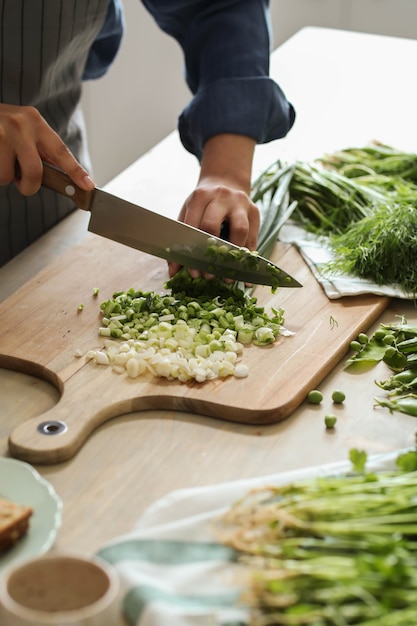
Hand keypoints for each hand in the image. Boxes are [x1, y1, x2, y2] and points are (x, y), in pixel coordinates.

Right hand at [0, 103, 94, 194]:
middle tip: (23, 185)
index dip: (75, 170)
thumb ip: (42, 151)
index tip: (88, 185)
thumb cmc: (2, 126)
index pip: (60, 150)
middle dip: (29, 186)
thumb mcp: (25, 130)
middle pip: (34, 171)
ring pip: (7, 176)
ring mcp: (0, 132)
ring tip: (0, 160)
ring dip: (4, 176)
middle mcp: (20, 124)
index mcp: (35, 122)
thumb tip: (67, 177)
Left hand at [169, 134, 258, 277]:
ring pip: (240, 230)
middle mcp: (221, 197)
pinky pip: (253, 238)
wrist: (226, 181)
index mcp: (200, 197)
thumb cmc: (204, 204)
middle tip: (209, 274)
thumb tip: (173, 272)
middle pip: (214, 226)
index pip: (194, 226)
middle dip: (211, 254)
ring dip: (233, 255)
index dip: (193, 252)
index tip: (193, 272)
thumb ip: (179, 241)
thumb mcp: (188, 214)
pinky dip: (248, 257)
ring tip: (227, 274)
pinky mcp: (255, 212)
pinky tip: (242, 271)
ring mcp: (240, 203)